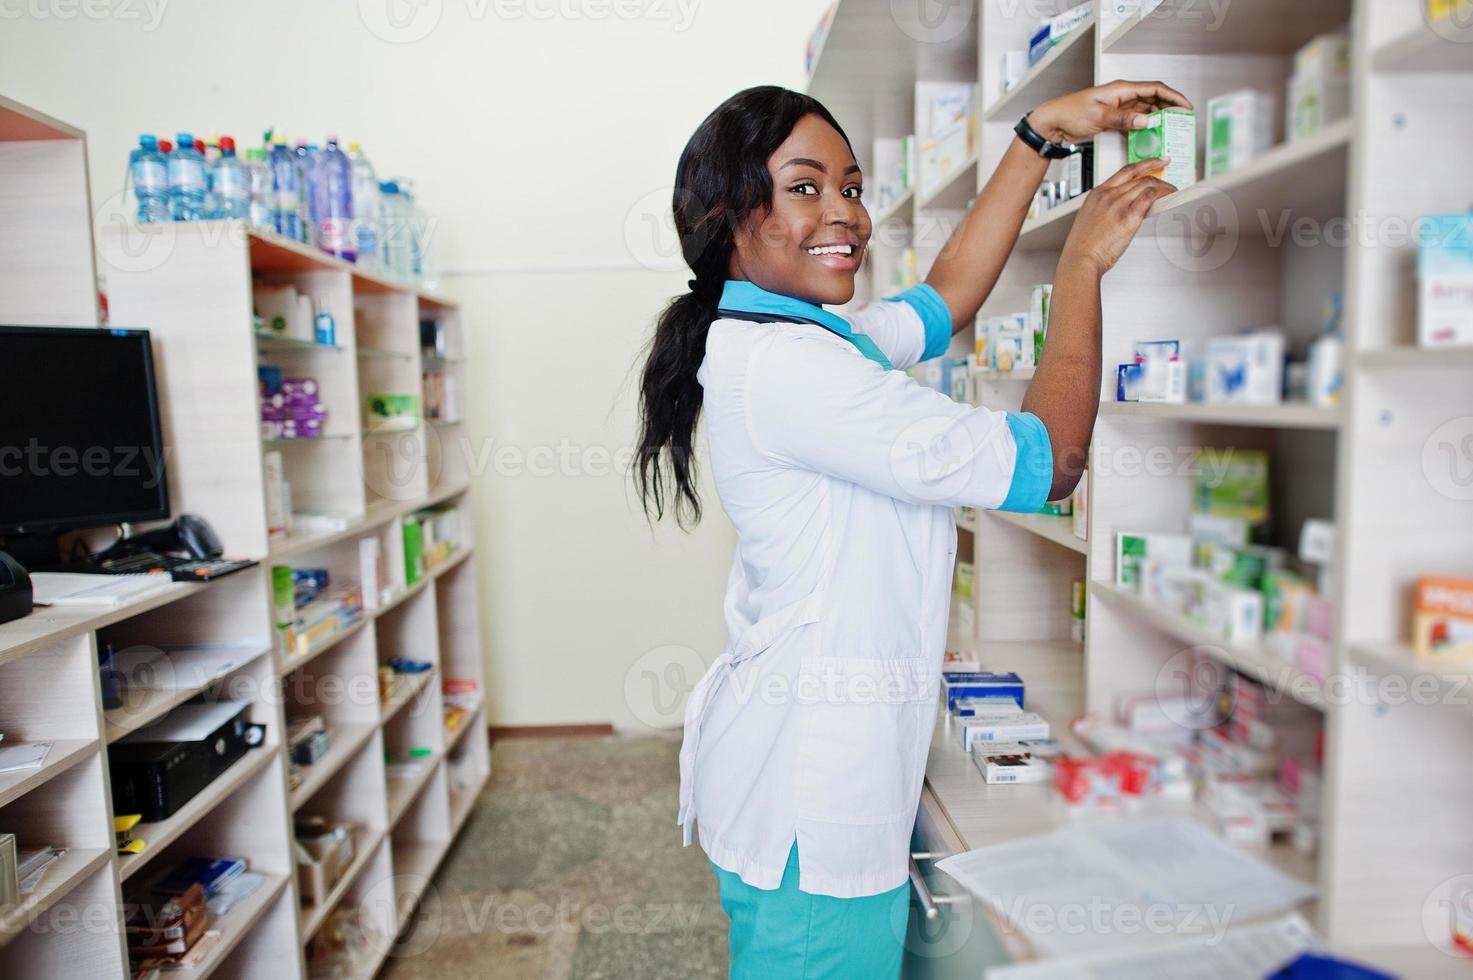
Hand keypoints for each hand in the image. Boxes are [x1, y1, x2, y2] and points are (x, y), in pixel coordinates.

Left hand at [1029, 80, 1192, 143]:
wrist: (1053, 122)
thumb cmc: (1069, 113)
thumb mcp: (1098, 116)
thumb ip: (1123, 118)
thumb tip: (1146, 120)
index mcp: (1121, 89)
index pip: (1155, 88)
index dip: (1173, 96)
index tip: (1186, 106)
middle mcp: (1122, 96)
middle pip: (1154, 98)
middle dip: (1170, 108)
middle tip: (1182, 121)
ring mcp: (1118, 107)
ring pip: (1145, 110)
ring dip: (1158, 118)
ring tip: (1170, 129)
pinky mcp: (1113, 118)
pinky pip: (1134, 121)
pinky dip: (1144, 127)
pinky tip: (1150, 135)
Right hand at [1060, 158, 1175, 275]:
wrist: (1081, 259)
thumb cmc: (1083, 245)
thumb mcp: (1090, 217)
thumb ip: (1106, 207)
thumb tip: (1124, 206)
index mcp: (1097, 194)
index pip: (1125, 171)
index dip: (1144, 164)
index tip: (1155, 162)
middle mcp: (1108, 195)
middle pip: (1139, 177)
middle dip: (1158, 176)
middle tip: (1168, 180)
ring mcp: (1118, 205)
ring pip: (1146, 185)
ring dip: (1163, 187)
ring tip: (1171, 192)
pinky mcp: (1128, 217)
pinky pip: (1149, 198)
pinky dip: (1161, 196)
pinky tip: (1166, 198)